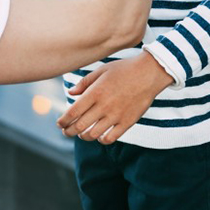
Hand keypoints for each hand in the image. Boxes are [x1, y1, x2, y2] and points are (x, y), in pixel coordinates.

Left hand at [56, 51, 174, 143]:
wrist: (149, 73)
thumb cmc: (124, 70)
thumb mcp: (102, 70)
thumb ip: (85, 83)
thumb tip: (71, 93)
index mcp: (95, 92)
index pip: (73, 112)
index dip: (63, 121)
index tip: (59, 123)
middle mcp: (104, 106)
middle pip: (80, 126)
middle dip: (69, 132)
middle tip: (66, 132)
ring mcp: (116, 115)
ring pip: (93, 134)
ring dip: (83, 136)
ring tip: (82, 134)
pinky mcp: (127, 122)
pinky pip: (110, 138)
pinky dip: (101, 140)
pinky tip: (99, 135)